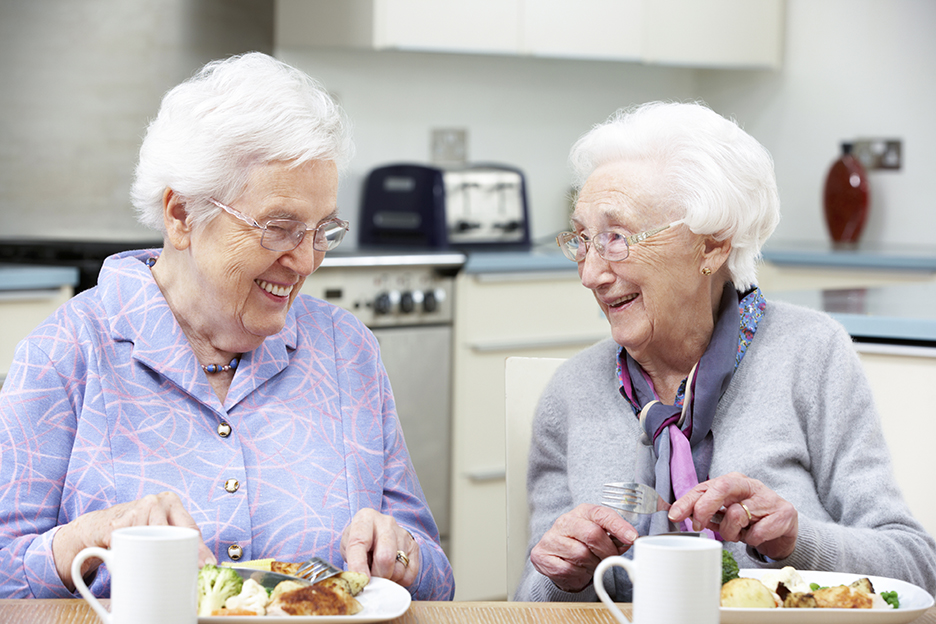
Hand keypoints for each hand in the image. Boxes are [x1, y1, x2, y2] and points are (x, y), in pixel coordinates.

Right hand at [52, 491, 214, 590]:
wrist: (98, 525)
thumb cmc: (135, 527)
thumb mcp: (159, 527)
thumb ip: (177, 538)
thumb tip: (202, 563)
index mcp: (171, 502)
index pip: (190, 527)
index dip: (200, 547)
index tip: (208, 564)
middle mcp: (156, 502)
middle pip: (174, 533)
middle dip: (183, 553)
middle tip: (189, 570)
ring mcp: (136, 510)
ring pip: (153, 541)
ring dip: (154, 556)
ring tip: (156, 565)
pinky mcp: (118, 524)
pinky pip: (131, 545)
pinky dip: (132, 555)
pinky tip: (131, 557)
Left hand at [340, 508, 418, 587]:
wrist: (377, 534)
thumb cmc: (360, 542)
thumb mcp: (347, 547)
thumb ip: (352, 562)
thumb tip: (359, 582)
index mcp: (365, 518)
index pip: (359, 542)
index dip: (358, 565)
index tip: (360, 581)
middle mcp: (386, 523)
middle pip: (385, 557)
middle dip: (377, 576)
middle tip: (371, 581)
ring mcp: (402, 534)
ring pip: (398, 569)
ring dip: (388, 579)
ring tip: (380, 573)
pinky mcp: (414, 546)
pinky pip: (410, 574)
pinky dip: (400, 580)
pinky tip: (392, 573)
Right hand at [530, 504, 637, 592]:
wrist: (555, 554)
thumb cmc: (582, 542)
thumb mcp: (600, 534)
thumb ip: (616, 536)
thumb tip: (630, 539)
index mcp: (582, 512)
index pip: (602, 514)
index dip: (619, 526)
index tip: (632, 537)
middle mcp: (565, 521)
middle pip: (593, 534)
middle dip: (607, 551)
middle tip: (610, 558)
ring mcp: (551, 538)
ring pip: (581, 555)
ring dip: (592, 565)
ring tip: (591, 564)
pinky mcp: (542, 555)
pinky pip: (568, 569)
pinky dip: (578, 574)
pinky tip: (578, 570)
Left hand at [668, 472, 797, 559]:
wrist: (784, 525)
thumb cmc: (751, 516)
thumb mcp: (726, 511)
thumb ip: (706, 511)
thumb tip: (679, 515)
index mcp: (732, 481)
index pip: (705, 486)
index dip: (687, 501)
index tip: (675, 516)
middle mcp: (749, 485)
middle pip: (721, 488)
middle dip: (704, 508)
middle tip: (699, 526)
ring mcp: (768, 497)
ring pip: (737, 515)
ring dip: (731, 532)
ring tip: (736, 534)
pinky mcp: (784, 513)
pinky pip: (758, 532)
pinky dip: (752, 540)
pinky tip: (754, 536)